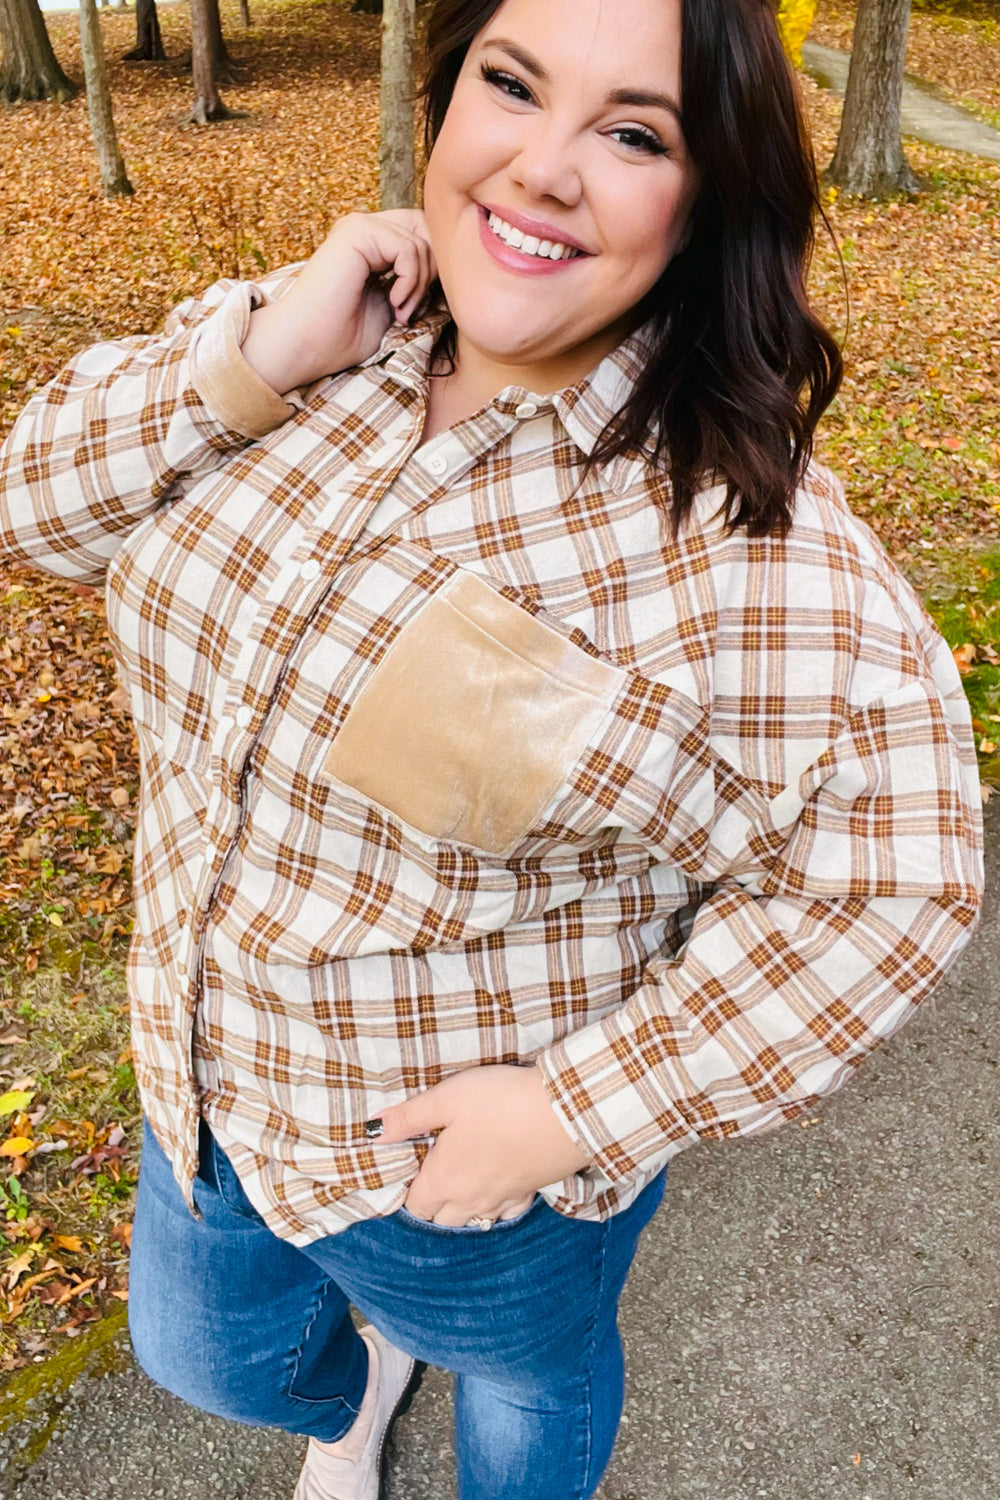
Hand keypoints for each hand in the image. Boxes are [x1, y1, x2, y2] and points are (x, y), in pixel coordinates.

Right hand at [240, 209, 437, 394]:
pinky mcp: (356, 232)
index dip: (434, 268)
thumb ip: (416, 284)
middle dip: (433, 272)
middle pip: (427, 230)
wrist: (304, 345)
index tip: (419, 307)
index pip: (423, 234)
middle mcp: (365, 227)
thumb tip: (453, 275)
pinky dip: (410, 281)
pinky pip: (408, 249)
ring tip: (400, 313)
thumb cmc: (341, 337)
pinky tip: (393, 303)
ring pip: (421, 242)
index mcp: (371, 243)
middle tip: (413, 309)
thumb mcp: (392, 307)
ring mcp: (359, 226)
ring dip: (420, 285)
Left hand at [373, 1065, 592, 1227]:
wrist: (565, 1112)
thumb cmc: (500, 1101)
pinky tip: (495, 1187)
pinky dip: (493, 1206)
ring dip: (460, 1208)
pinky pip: (503, 1213)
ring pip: (470, 1220)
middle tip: (432, 1171)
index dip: (407, 1190)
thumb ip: (408, 1117)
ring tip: (460, 1180)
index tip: (411, 1167)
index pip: (414, 1206)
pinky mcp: (529, 1193)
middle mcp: (469, 1199)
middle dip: (430, 1203)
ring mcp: (502, 1200)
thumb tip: (372, 1132)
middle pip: (439, 1219)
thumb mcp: (447, 1098)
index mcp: (444, 1179)